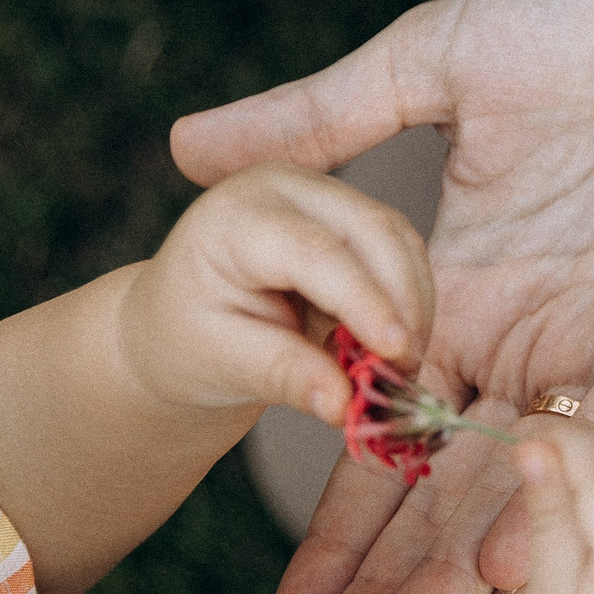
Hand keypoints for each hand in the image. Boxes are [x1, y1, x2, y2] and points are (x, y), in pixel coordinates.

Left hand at [119, 162, 434, 421]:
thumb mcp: (221, 362)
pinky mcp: (353, 215)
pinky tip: (391, 344)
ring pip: (399, 240)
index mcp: (236, 217)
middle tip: (406, 373)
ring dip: (413, 304)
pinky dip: (409, 300)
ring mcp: (325, 194)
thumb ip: (283, 376)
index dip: (364, 302)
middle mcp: (285, 188)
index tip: (397, 355)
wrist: (180, 319)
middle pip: (372, 231)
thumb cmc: (187, 337)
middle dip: (402, 303)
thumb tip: (344, 404)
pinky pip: (403, 252)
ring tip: (398, 366)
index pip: (316, 253)